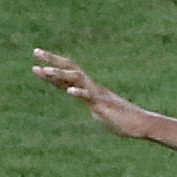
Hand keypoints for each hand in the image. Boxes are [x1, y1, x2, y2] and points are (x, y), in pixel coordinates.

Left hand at [30, 48, 163, 141]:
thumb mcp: (100, 110)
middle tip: (35, 52)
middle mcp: (91, 87)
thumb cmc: (122, 120)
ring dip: (60, 74)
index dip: (51, 69)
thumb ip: (90, 103)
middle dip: (52, 61)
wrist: (141, 124)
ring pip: (77, 79)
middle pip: (70, 69)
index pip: (67, 76)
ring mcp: (97, 94)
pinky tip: (69, 92)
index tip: (36, 63)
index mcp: (89, 90)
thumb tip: (85, 103)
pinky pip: (90, 96)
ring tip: (45, 70)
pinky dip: (79, 93)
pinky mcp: (103, 104)